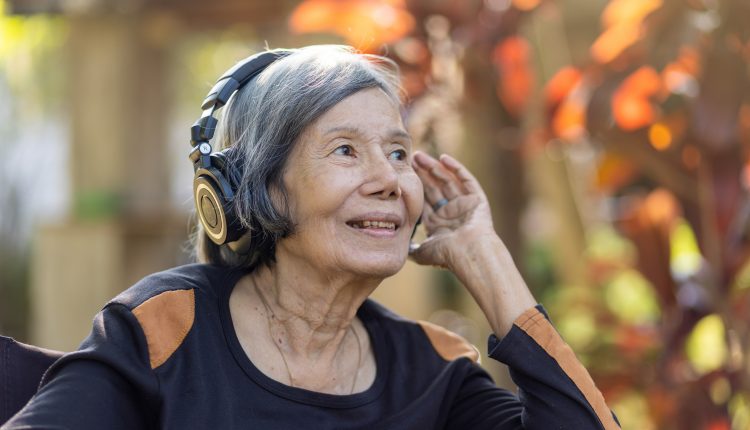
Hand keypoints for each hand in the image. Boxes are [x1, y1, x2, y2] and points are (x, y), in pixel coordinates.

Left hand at [410, 151, 496, 269]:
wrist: (469, 254)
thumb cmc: (446, 255)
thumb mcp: (422, 252)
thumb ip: (410, 248)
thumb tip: (398, 248)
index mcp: (438, 223)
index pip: (424, 199)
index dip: (415, 185)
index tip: (404, 172)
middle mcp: (451, 212)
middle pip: (434, 187)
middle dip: (422, 173)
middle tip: (410, 158)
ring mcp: (464, 205)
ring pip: (447, 180)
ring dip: (434, 167)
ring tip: (420, 156)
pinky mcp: (477, 199)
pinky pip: (466, 180)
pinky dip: (456, 168)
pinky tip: (443, 158)